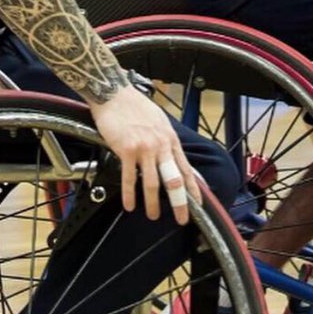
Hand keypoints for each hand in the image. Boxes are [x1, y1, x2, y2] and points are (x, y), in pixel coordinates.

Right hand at [90, 85, 201, 223]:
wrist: (114, 94)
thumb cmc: (135, 106)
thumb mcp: (159, 121)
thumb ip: (166, 140)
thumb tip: (172, 156)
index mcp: (170, 139)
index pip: (186, 169)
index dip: (193, 189)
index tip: (197, 204)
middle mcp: (160, 145)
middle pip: (174, 180)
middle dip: (179, 203)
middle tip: (181, 219)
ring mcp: (144, 148)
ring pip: (152, 183)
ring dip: (152, 203)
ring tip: (152, 215)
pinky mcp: (127, 150)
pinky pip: (129, 178)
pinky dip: (130, 194)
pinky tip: (129, 205)